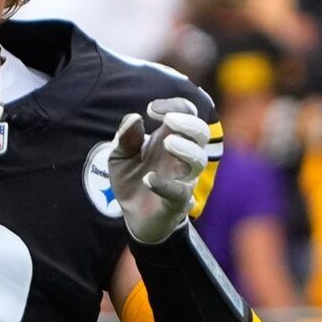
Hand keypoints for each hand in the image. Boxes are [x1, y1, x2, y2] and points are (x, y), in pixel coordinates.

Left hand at [108, 97, 209, 244]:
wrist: (132, 215)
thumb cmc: (131, 179)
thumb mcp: (119, 155)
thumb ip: (125, 137)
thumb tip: (135, 117)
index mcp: (170, 137)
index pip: (186, 113)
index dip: (175, 106)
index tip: (152, 110)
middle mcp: (181, 155)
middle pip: (202, 132)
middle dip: (189, 123)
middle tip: (169, 120)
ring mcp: (183, 178)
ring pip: (200, 160)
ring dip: (186, 148)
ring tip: (167, 143)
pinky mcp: (178, 201)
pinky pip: (180, 192)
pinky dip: (165, 184)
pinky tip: (149, 178)